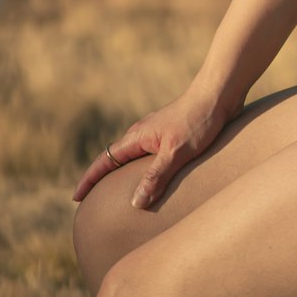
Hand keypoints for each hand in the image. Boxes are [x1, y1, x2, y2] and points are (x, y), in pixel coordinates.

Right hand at [72, 85, 237, 209]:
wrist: (220, 93)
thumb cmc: (198, 120)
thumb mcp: (176, 152)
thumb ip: (156, 176)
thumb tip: (135, 203)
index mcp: (138, 137)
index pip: (105, 161)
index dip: (90, 180)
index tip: (76, 197)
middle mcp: (143, 134)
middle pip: (116, 159)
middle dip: (103, 180)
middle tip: (93, 203)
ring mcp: (158, 134)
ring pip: (134, 158)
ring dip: (125, 175)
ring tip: (122, 198)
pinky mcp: (174, 135)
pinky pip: (152, 157)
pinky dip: (146, 171)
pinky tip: (156, 182)